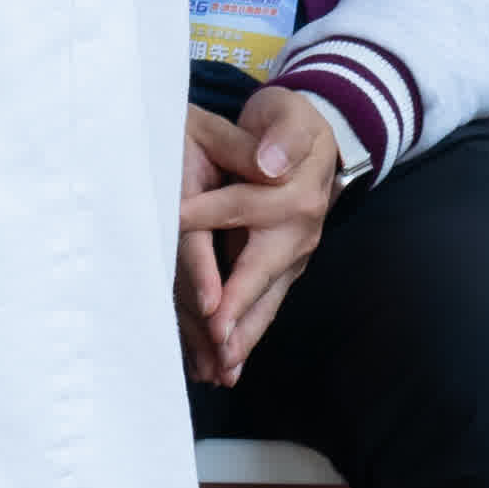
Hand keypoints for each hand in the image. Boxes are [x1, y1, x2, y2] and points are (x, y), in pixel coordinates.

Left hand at [179, 89, 346, 385]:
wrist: (314, 139)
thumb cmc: (289, 124)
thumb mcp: (288, 116)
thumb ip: (282, 137)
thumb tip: (270, 165)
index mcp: (294, 193)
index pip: (241, 207)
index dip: (206, 217)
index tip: (174, 229)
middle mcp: (298, 233)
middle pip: (261, 272)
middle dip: (237, 307)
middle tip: (215, 337)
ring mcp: (293, 256)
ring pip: (265, 301)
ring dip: (244, 336)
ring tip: (221, 370)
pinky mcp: (283, 270)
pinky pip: (262, 306)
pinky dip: (245, 336)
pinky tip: (225, 367)